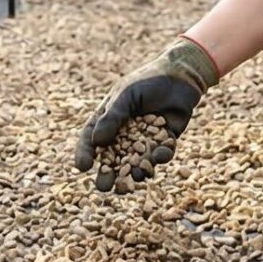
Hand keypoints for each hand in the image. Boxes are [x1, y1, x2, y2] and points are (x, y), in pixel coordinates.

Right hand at [74, 38, 220, 183]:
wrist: (180, 74)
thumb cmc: (147, 80)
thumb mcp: (126, 95)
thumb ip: (113, 116)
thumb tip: (98, 141)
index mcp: (108, 120)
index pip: (91, 139)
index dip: (85, 153)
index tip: (82, 167)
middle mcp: (124, 134)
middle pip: (113, 158)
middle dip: (109, 174)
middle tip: (104, 187)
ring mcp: (145, 140)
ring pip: (137, 162)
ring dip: (134, 173)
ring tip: (132, 181)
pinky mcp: (165, 141)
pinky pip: (161, 155)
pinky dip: (161, 157)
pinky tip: (161, 155)